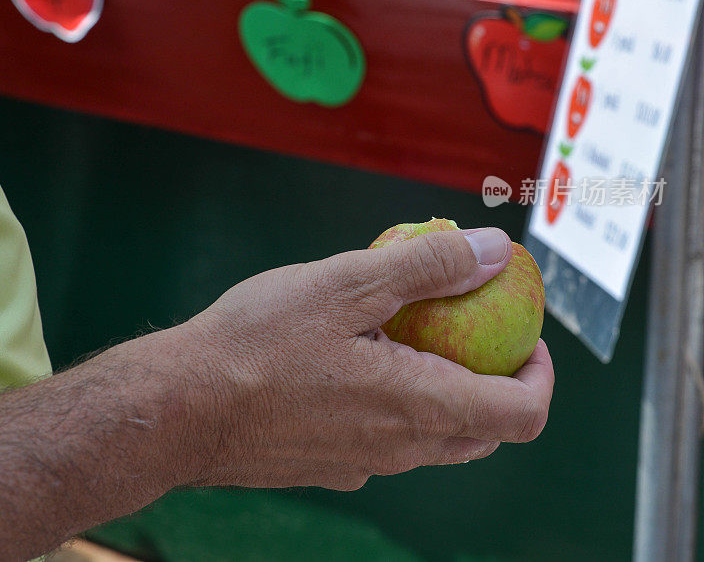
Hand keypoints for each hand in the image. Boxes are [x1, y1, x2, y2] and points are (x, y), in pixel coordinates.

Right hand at [177, 227, 554, 490]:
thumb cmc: (257, 342)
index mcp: (418, 407)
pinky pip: (384, 441)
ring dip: (444, 393)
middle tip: (473, 331)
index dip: (540, 374)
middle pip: (483, 432)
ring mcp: (361, 466)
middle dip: (496, 383)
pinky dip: (395, 405)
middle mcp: (399, 451)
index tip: (524, 333)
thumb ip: (428, 266)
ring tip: (408, 338)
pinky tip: (350, 365)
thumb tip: (495, 250)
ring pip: (433, 439)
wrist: (178, 409)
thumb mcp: (346, 283)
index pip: (522, 415)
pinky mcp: (326, 468)